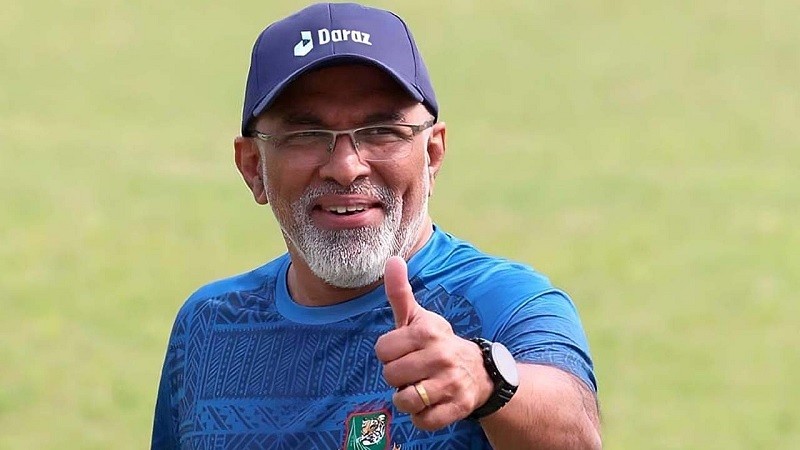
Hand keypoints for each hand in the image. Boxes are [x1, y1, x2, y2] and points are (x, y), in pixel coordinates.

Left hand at [374, 256, 493, 430]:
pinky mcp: (457, 408)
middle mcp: (440, 356)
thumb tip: (391, 259)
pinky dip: (421, 417)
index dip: (389, 353)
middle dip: (397, 376)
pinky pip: (423, 421)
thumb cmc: (438, 343)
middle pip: (390, 376)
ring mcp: (450, 384)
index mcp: (427, 332)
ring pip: (404, 400)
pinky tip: (430, 403)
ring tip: (419, 387)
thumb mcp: (419, 317)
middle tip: (413, 370)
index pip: (382, 349)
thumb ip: (400, 292)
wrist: (482, 372)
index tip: (404, 351)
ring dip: (407, 398)